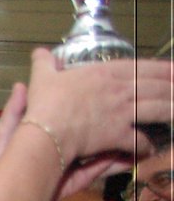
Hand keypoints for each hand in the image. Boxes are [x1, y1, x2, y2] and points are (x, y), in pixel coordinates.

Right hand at [21, 50, 169, 188]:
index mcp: (106, 73)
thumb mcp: (43, 77)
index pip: (143, 66)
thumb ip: (45, 63)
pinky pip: (139, 140)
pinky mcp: (118, 134)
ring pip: (157, 109)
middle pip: (157, 87)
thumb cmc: (46, 103)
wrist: (47, 130)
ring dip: (171, 111)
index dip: (164, 68)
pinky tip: (150, 148)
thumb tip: (40, 52)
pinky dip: (146, 145)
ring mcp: (122, 113)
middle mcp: (121, 90)